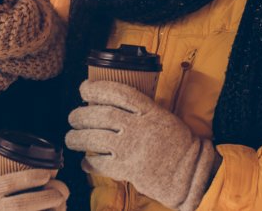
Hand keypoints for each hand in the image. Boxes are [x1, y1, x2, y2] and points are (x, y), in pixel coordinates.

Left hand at [65, 80, 217, 210]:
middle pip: (101, 115)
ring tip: (71, 138)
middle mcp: (139, 127)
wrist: (190, 173)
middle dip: (81, 114)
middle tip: (72, 117)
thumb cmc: (177, 144)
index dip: (96, 88)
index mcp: (149, 110)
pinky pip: (101, 164)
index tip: (83, 88)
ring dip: (78, 138)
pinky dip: (89, 162)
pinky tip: (85, 162)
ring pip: (96, 138)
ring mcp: (132, 148)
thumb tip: (109, 103)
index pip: (118, 92)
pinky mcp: (129, 169)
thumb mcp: (162, 116)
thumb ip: (140, 109)